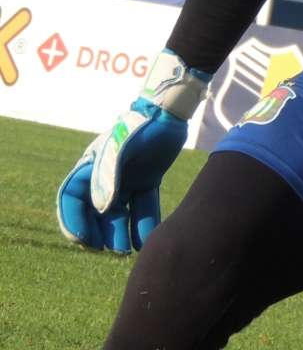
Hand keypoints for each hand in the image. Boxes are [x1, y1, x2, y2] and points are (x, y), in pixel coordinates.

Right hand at [56, 50, 209, 253]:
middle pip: (96, 213)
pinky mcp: (147, 180)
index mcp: (91, 168)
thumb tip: (99, 210)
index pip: (72, 200)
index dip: (74, 221)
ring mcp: (127, 179)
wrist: (169, 112)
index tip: (85, 240)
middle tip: (113, 249)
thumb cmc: (140, 127)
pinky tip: (147, 240)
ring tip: (128, 250)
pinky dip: (143, 223)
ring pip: (119, 214)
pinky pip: (142, 206)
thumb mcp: (121, 150)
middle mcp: (106, 177)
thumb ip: (108, 178)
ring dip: (121, 233)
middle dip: (101, 233)